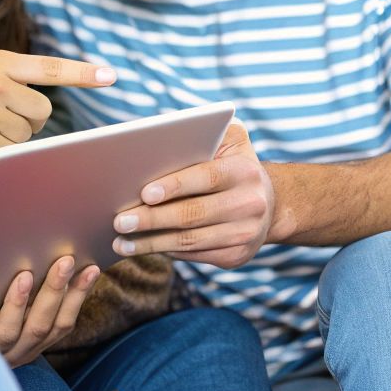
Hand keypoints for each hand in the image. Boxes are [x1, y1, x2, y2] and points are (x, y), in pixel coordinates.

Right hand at [0, 50, 115, 153]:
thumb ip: (8, 75)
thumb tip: (40, 109)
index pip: (49, 69)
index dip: (83, 73)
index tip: (111, 76)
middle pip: (41, 113)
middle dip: (29, 116)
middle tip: (3, 110)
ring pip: (24, 137)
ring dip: (10, 134)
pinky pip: (3, 153)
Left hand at [0, 255, 99, 366]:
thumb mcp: (8, 316)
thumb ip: (27, 300)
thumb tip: (45, 258)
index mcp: (32, 345)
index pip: (62, 323)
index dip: (78, 297)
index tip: (91, 268)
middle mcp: (15, 353)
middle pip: (40, 326)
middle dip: (55, 292)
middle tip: (64, 260)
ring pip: (10, 333)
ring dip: (20, 304)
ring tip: (25, 276)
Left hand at [111, 120, 275, 269]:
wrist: (270, 205)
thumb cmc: (232, 166)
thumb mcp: (229, 142)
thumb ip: (203, 134)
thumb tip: (156, 143)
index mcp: (245, 171)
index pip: (206, 177)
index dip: (175, 186)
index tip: (145, 193)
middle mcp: (250, 204)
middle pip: (192, 214)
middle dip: (152, 219)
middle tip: (119, 221)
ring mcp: (244, 234)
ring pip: (189, 241)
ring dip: (150, 243)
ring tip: (121, 242)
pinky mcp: (235, 256)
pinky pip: (193, 254)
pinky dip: (164, 251)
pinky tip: (141, 247)